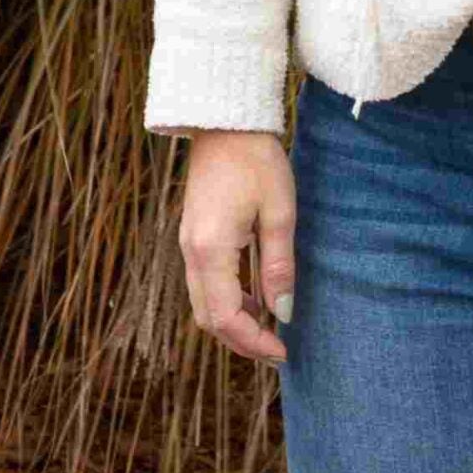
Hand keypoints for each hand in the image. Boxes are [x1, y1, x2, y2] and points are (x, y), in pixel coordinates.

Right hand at [176, 130, 294, 364]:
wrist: (225, 121)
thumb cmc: (256, 160)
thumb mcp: (279, 212)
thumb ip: (279, 266)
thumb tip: (285, 312)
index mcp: (211, 249)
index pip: (226, 317)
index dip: (253, 342)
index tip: (283, 351)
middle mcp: (191, 252)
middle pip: (209, 318)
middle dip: (242, 341)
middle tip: (278, 350)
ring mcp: (188, 244)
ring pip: (204, 303)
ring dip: (234, 323)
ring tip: (271, 328)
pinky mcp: (193, 236)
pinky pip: (204, 283)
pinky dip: (227, 301)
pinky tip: (256, 298)